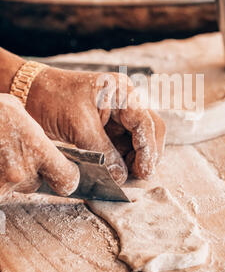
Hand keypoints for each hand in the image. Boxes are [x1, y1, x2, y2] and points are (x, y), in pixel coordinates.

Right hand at [0, 94, 78, 195]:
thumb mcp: (16, 110)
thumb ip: (33, 132)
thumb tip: (38, 141)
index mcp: (37, 150)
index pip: (67, 180)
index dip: (66, 176)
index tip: (64, 171)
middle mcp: (21, 172)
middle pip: (36, 184)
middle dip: (30, 173)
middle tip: (16, 155)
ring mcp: (0, 184)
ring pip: (12, 189)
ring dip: (7, 178)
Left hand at [26, 68, 165, 184]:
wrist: (29, 92)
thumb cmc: (52, 97)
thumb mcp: (78, 124)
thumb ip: (102, 151)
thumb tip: (121, 176)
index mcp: (122, 92)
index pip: (146, 123)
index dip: (149, 149)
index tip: (144, 172)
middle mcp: (125, 102)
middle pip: (149, 131)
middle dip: (147, 154)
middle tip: (138, 177)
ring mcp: (117, 115)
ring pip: (138, 141)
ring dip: (135, 160)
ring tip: (126, 178)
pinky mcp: (106, 128)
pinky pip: (122, 146)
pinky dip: (122, 160)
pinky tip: (117, 173)